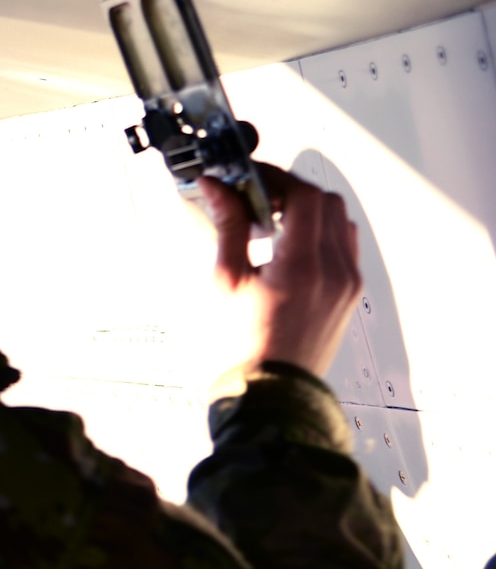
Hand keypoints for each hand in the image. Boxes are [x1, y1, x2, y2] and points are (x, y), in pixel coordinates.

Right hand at [203, 165, 359, 379]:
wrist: (270, 392)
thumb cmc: (242, 348)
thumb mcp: (225, 282)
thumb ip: (226, 228)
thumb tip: (218, 189)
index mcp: (302, 267)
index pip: (302, 196)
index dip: (275, 176)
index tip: (248, 176)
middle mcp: (334, 271)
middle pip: (325, 201)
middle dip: (290, 189)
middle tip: (257, 194)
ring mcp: (347, 282)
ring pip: (338, 220)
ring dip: (308, 209)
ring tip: (273, 220)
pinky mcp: (349, 292)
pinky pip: (344, 245)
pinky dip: (321, 232)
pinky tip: (292, 244)